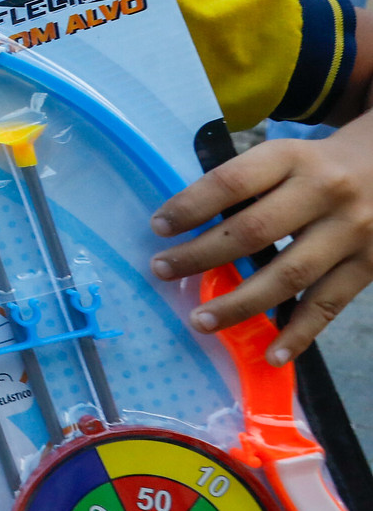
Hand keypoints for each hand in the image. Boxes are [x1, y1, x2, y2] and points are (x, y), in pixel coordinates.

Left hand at [150, 115, 372, 361]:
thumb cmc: (322, 164)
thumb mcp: (288, 156)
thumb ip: (249, 184)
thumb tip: (188, 226)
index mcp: (292, 158)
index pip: (232, 182)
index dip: (191, 206)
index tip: (158, 227)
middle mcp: (324, 192)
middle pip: (254, 231)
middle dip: (202, 255)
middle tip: (162, 271)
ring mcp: (351, 232)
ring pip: (289, 275)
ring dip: (240, 303)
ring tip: (201, 320)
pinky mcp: (371, 265)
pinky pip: (329, 305)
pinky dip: (299, 333)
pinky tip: (272, 354)